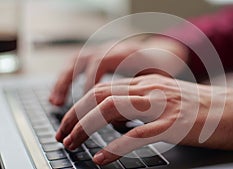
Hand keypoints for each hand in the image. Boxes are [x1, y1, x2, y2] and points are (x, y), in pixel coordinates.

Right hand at [49, 36, 187, 105]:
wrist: (165, 54)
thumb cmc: (163, 70)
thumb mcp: (157, 83)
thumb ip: (137, 99)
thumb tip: (115, 121)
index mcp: (127, 52)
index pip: (99, 65)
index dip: (89, 87)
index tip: (86, 112)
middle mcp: (113, 48)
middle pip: (81, 61)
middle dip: (67, 85)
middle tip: (59, 110)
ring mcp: (105, 50)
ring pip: (76, 61)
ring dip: (63, 82)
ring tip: (54, 102)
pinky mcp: (102, 55)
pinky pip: (79, 64)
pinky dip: (69, 78)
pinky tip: (63, 93)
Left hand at [55, 74, 232, 164]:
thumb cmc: (206, 109)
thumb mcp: (169, 100)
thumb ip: (144, 105)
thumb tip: (119, 122)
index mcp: (149, 83)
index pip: (103, 89)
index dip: (80, 106)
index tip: (69, 123)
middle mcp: (151, 90)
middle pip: (100, 97)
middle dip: (75, 116)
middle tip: (63, 135)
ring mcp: (162, 106)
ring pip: (111, 110)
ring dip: (86, 128)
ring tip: (73, 144)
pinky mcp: (174, 125)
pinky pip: (136, 135)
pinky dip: (114, 147)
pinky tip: (102, 157)